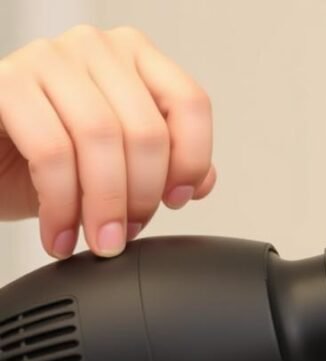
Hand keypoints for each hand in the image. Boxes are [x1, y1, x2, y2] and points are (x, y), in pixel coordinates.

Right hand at [0, 24, 216, 259]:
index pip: (190, 103)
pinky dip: (62, 206)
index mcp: (134, 59)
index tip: (177, 201)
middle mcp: (94, 48)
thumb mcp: (116, 163)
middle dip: (141, 197)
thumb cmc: (44, 157)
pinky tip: (61, 234)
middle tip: (125, 234)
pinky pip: (52, 152)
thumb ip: (166, 165)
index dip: (191, 161)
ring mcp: (48, 58)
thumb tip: (201, 183)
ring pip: (102, 139)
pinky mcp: (5, 83)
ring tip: (97, 240)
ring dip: (103, 205)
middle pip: (147, 130)